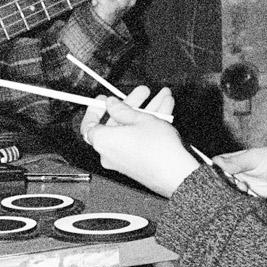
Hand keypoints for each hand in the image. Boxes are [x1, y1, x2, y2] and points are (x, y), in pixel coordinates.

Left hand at [79, 84, 197, 197]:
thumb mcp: (140, 118)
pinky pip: (138, 141)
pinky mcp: (136, 164)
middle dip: (132, 105)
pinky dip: (148, 127)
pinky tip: (164, 112)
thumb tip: (112, 105)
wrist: (177, 173)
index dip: (96, 109)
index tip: (104, 100)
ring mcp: (123, 160)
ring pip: (131, 130)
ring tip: (161, 98)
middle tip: (142, 93)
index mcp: (103, 141)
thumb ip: (122, 109)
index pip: (89, 124)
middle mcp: (109, 153)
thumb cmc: (157, 149)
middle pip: (115, 124)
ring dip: (146, 112)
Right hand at [216, 144, 266, 216]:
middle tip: (237, 182)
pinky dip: (242, 209)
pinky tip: (250, 200)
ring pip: (228, 202)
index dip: (214, 174)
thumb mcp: (257, 157)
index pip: (215, 171)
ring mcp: (243, 197)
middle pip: (219, 189)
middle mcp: (235, 182)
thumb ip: (237, 161)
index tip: (221, 174)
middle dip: (225, 187)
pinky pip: (242, 213)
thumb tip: (216, 162)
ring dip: (234, 197)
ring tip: (246, 188)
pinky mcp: (252, 209)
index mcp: (233, 167)